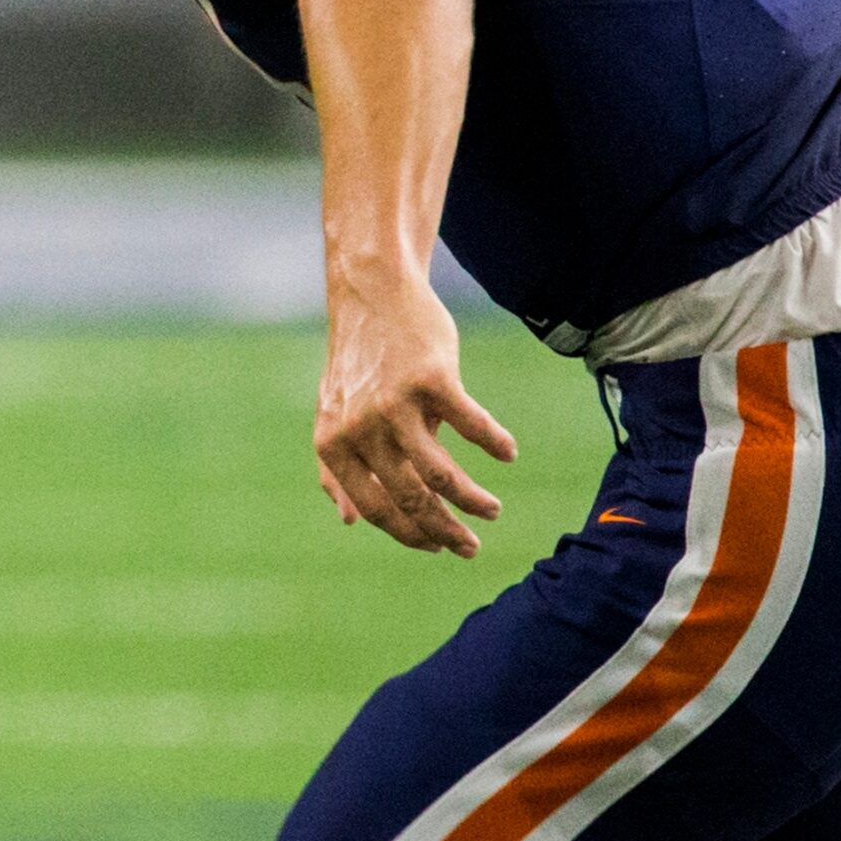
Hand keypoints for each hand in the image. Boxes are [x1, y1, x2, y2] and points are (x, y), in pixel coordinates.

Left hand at [313, 269, 516, 555]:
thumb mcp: (335, 415)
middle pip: (410, 499)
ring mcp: (394, 404)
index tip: (437, 548)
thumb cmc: (360, 361)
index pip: (376, 508)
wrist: (372, 293)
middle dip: (445, 532)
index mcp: (334, 444)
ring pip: (441, 476)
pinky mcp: (431, 379)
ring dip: (472, 501)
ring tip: (491, 510)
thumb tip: (348, 520)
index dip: (410, 535)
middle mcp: (359, 429)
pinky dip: (494, 443)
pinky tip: (507, 453)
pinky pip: (472, 426)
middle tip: (471, 547)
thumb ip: (338, 468)